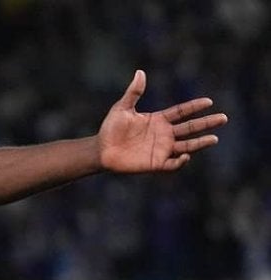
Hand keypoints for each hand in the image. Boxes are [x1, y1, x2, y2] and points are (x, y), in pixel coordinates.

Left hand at [97, 70, 227, 172]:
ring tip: (214, 138)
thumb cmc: (110, 128)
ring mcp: (161, 149)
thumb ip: (133, 92)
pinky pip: (172, 163)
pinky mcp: (156, 163)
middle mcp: (164, 134)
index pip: (181, 112)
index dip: (194, 107)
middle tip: (223, 118)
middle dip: (206, 123)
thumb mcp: (122, 108)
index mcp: (158, 120)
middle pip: (190, 128)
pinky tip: (185, 155)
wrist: (101, 150)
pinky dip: (180, 160)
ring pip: (187, 145)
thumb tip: (140, 72)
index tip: (209, 101)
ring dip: (201, 143)